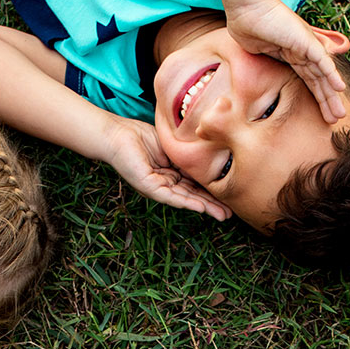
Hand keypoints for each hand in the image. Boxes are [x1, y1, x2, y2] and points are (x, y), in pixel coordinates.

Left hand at [100, 118, 230, 220]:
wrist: (117, 133)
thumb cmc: (140, 136)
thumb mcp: (173, 146)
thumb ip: (189, 154)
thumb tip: (211, 155)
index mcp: (172, 173)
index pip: (196, 184)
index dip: (213, 190)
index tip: (231, 195)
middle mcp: (166, 183)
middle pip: (194, 195)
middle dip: (213, 205)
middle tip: (231, 213)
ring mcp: (158, 187)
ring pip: (185, 199)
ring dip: (204, 207)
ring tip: (222, 215)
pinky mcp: (149, 186)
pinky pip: (170, 196)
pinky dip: (186, 202)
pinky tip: (201, 207)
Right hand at [224, 0, 347, 122]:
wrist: (247, 10)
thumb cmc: (248, 27)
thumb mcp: (260, 51)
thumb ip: (268, 59)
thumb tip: (261, 77)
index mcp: (293, 55)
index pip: (309, 80)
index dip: (316, 98)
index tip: (320, 115)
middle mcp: (303, 51)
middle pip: (319, 80)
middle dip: (327, 101)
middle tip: (336, 119)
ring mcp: (306, 46)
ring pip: (324, 75)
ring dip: (332, 94)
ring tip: (340, 113)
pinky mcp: (307, 41)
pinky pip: (322, 61)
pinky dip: (332, 74)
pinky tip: (340, 88)